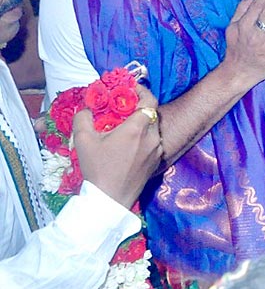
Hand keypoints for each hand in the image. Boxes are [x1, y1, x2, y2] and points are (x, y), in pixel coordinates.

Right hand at [73, 86, 163, 209]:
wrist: (110, 199)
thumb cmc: (97, 169)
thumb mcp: (83, 140)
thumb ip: (83, 118)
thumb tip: (86, 108)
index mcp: (137, 129)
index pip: (149, 101)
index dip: (142, 91)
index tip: (130, 88)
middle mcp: (152, 138)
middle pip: (152, 114)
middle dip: (139, 107)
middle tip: (123, 106)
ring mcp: (157, 151)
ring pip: (153, 129)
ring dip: (142, 123)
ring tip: (124, 125)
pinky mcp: (157, 162)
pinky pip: (153, 143)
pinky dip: (144, 138)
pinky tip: (129, 143)